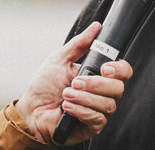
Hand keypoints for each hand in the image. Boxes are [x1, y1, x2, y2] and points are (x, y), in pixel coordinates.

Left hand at [15, 22, 132, 144]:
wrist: (31, 110)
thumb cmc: (44, 86)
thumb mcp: (59, 59)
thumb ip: (79, 44)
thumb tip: (95, 27)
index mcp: (99, 76)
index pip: (123, 72)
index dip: (119, 69)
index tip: (104, 68)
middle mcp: (103, 94)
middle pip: (118, 88)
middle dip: (95, 84)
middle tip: (75, 82)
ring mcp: (99, 111)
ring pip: (108, 104)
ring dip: (84, 98)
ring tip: (66, 95)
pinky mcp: (92, 127)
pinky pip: (96, 118)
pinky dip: (80, 110)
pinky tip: (67, 108)